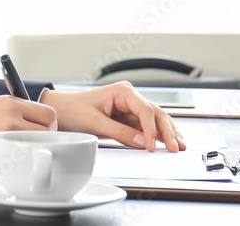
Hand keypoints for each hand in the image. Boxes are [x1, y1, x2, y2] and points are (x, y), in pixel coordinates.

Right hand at [0, 95, 57, 172]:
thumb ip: (10, 112)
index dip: (47, 125)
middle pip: (48, 133)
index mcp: (9, 103)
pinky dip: (11, 168)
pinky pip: (15, 167)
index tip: (39, 131)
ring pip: (36, 151)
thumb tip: (30, 124)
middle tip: (29, 146)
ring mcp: (4, 142)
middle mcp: (11, 120)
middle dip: (43, 141)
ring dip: (30, 155)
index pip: (49, 114)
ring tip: (13, 155)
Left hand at [39, 81, 184, 151]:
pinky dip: (158, 135)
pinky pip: (148, 126)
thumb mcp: (94, 122)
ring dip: (167, 133)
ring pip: (156, 119)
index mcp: (122, 91)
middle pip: (156, 113)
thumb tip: (142, 141)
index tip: (152, 146)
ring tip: (178, 146)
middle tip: (175, 148)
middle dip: (167, 131)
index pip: (145, 110)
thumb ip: (119, 132)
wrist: (61, 110)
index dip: (151, 129)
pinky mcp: (129, 118)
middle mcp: (130, 97)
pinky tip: (168, 143)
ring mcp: (131, 107)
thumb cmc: (73, 110)